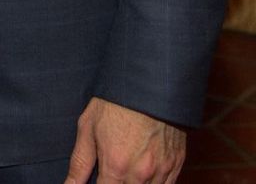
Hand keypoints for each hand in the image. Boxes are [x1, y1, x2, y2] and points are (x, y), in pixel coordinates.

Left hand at [65, 97, 184, 182]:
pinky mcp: (176, 164)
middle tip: (112, 171)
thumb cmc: (115, 101)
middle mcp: (140, 174)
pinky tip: (145, 174)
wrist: (149, 81)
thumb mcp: (88, 126)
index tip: (99, 179)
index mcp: (115, 166)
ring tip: (126, 170)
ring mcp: (161, 171)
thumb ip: (79, 162)